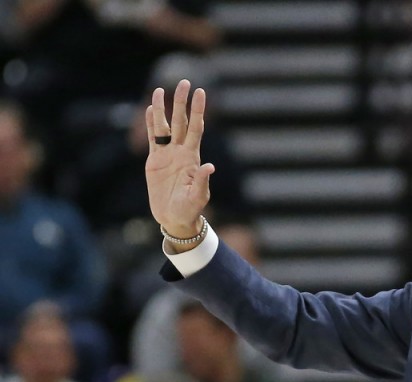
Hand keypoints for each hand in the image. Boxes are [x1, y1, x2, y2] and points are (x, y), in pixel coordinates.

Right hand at [145, 79, 214, 236]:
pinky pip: (153, 139)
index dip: (198, 111)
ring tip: (160, 90)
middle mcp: (181, 152)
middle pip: (181, 122)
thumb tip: (209, 167)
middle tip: (184, 82)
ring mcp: (167, 155)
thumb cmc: (189, 210)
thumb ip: (202, 181)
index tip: (201, 92)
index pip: (196, 128)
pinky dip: (151, 124)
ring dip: (163, 109)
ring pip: (164, 127)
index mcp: (193, 158)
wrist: (175, 218)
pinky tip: (150, 110)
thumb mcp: (198, 197)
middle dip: (182, 102)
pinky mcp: (154, 161)